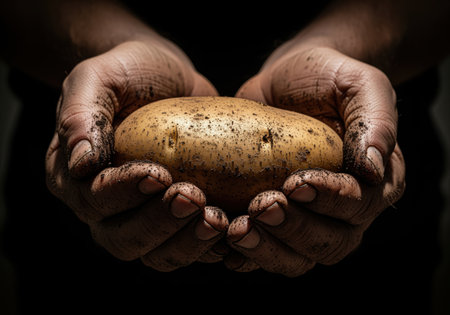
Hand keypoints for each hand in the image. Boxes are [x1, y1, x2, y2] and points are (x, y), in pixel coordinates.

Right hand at [45, 40, 228, 270]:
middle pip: (124, 239)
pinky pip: (188, 245)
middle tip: (194, 198)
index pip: (94, 200)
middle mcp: (104, 206)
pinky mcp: (175, 216)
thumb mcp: (98, 77)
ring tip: (217, 218)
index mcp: (75, 177)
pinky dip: (210, 245)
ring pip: (157, 253)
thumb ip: (81, 114)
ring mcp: (141, 214)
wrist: (168, 76)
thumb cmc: (129, 72)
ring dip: (188, 242)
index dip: (125, 194)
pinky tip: (233, 227)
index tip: (159, 173)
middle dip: (160, 224)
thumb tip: (81, 164)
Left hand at [227, 46, 405, 275]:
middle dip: (294, 229)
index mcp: (376, 182)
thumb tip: (374, 170)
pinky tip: (222, 238)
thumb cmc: (326, 78)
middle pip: (329, 243)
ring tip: (237, 228)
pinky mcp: (275, 220)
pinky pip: (265, 252)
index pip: (359, 205)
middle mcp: (346, 210)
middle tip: (261, 205)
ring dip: (267, 249)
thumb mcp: (359, 83)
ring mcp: (309, 220)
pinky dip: (244, 254)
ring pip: (297, 258)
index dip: (330, 200)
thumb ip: (376, 120)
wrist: (284, 82)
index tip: (296, 182)